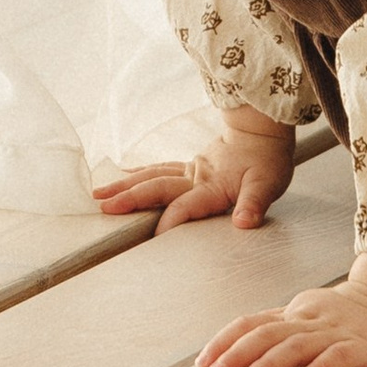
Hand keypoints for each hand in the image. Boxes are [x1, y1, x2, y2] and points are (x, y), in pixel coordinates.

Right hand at [93, 107, 295, 236]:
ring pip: (151, 176)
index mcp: (213, 186)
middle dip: (130, 198)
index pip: (187, 206)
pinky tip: (122, 178)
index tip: (155, 235)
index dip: (172, 220)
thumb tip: (243, 222)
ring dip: (125, 186)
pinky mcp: (188, 165)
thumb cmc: (267, 160)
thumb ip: (253, 204)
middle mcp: (195, 177)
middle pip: (158, 187)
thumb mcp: (267, 184)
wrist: (262, 131)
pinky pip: (157, 169)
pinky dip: (138, 174)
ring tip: (99, 194)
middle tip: (104, 207)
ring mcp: (188, 170)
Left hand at [196, 248, 366, 366]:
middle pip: (266, 333)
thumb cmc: (341, 315)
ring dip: (268, 363)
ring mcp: (335, 331)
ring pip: (296, 344)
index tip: (202, 364)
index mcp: (292, 314)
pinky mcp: (362, 346)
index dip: (224, 341)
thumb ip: (274, 331)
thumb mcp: (304, 315)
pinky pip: (339, 355)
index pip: (250, 323)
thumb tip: (231, 354)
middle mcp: (308, 320)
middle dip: (237, 355)